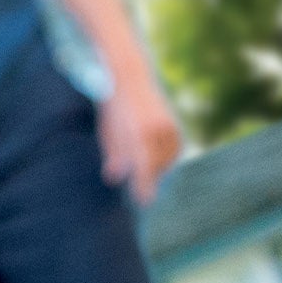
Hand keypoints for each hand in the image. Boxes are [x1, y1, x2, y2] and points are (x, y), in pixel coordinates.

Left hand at [98, 75, 180, 205]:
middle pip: (156, 166)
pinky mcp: (173, 124)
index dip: (144, 186)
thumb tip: (115, 179)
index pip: (143, 167)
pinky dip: (165, 158)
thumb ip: (114, 156)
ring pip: (166, 159)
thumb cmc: (114, 111)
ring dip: (156, 169)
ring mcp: (167, 126)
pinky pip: (173, 150)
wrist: (129, 79)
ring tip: (144, 172)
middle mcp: (156, 129)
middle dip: (147, 180)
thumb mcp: (108, 134)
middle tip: (140, 192)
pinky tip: (155, 160)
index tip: (144, 202)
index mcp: (138, 133)